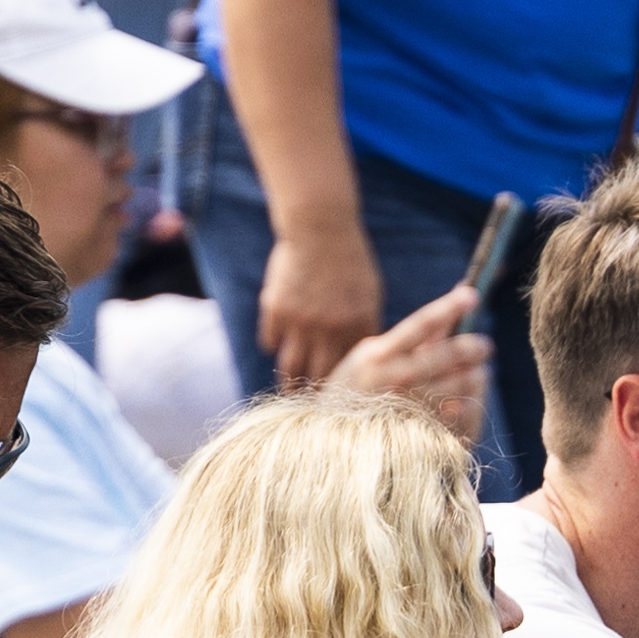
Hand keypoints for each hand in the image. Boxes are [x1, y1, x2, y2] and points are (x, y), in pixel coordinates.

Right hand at [259, 213, 390, 396]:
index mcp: (359, 326)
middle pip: (320, 378)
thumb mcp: (369, 293)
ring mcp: (301, 322)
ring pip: (290, 367)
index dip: (345, 390)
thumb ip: (365, 325)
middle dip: (316, 397)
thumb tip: (367, 357)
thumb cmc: (349, 259)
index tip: (341, 404)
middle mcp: (330, 330)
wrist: (320, 227)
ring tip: (288, 392)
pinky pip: (269, 341)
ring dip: (289, 383)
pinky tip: (277, 344)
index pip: (351, 372)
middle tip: (312, 410)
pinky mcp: (276, 310)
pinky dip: (273, 344)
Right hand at [329, 284, 493, 439]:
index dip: (448, 307)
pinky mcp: (421, 433)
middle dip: (473, 347)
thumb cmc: (355, 392)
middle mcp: (393, 380)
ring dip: (476, 377)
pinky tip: (468, 399)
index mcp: (378, 356)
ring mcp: (408, 408)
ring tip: (479, 373)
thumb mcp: (371, 360)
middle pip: (447, 355)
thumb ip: (408, 340)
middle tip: (485, 346)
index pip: (419, 325)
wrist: (332, 443)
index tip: (471, 295)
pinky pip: (459, 416)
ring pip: (460, 385)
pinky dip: (469, 404)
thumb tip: (447, 314)